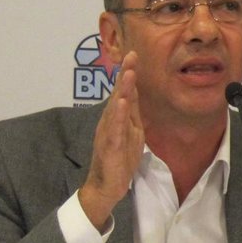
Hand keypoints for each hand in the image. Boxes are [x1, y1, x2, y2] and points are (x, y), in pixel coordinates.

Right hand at [79, 51, 143, 230]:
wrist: (107, 186)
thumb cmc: (119, 160)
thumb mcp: (132, 133)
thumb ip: (132, 115)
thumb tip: (134, 96)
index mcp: (118, 118)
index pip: (125, 93)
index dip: (129, 74)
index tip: (134, 55)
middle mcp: (110, 121)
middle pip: (119, 94)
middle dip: (125, 75)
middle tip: (131, 55)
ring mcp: (109, 132)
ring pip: (116, 108)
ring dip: (122, 90)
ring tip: (128, 73)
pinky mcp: (110, 146)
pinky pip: (115, 128)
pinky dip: (118, 115)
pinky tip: (121, 103)